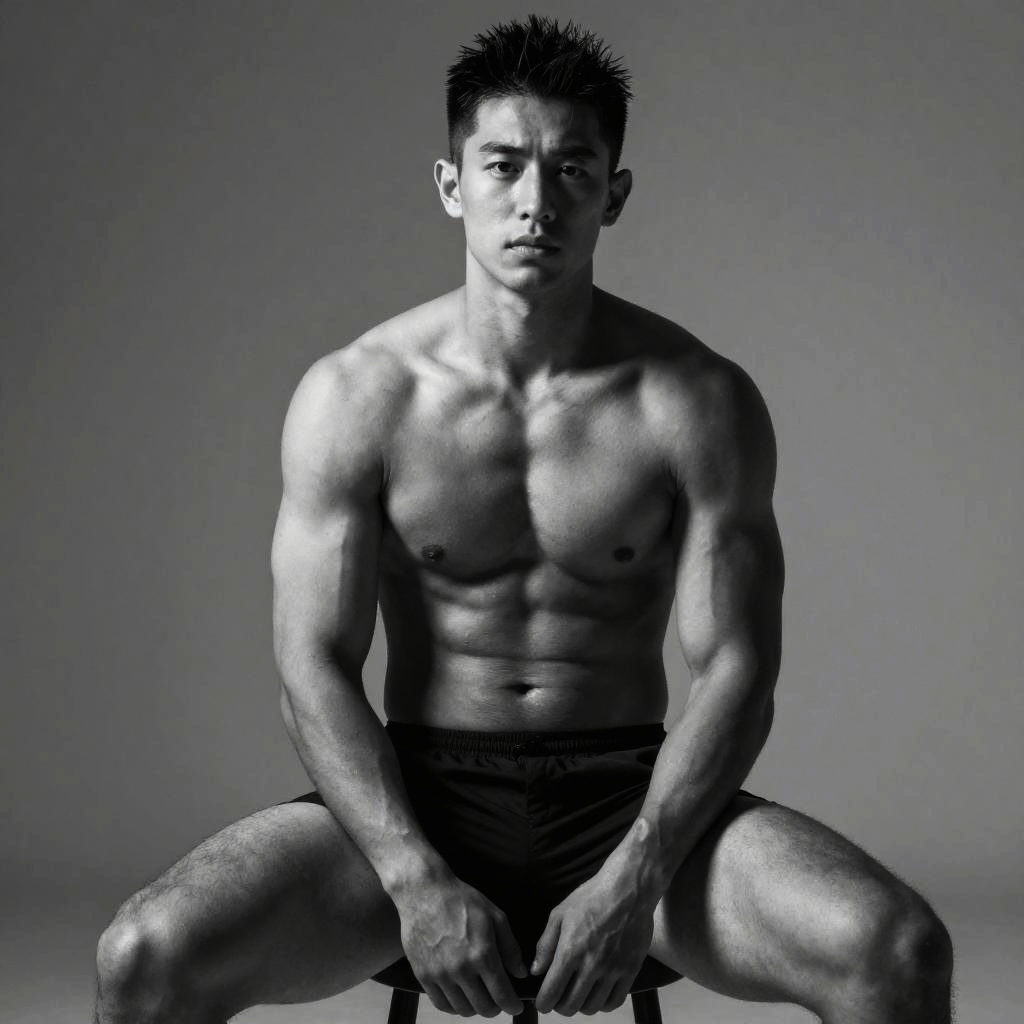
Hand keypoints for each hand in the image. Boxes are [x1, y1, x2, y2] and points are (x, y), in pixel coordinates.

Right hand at [394, 874, 527, 1016]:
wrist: (424, 892)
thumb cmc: (461, 899)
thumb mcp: (494, 915)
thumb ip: (510, 947)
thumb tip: (520, 973)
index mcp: (482, 954)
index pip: (502, 994)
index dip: (512, 1006)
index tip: (515, 1007)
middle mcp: (461, 969)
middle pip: (484, 1008)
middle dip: (496, 1007)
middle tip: (498, 999)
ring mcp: (440, 974)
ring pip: (463, 1010)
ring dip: (475, 1007)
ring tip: (479, 995)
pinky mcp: (423, 975)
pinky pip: (442, 1004)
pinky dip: (454, 1005)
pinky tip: (460, 995)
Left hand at [531, 868, 656, 1014]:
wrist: (628, 889)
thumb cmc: (591, 897)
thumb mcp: (560, 914)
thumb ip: (546, 944)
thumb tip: (536, 970)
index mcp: (570, 951)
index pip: (551, 993)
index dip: (543, 1003)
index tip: (542, 1002)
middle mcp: (591, 965)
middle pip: (571, 1006)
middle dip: (560, 1005)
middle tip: (559, 996)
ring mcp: (613, 970)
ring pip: (592, 1007)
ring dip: (581, 1005)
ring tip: (578, 993)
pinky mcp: (630, 970)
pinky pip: (615, 1001)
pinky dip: (603, 1003)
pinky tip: (598, 993)